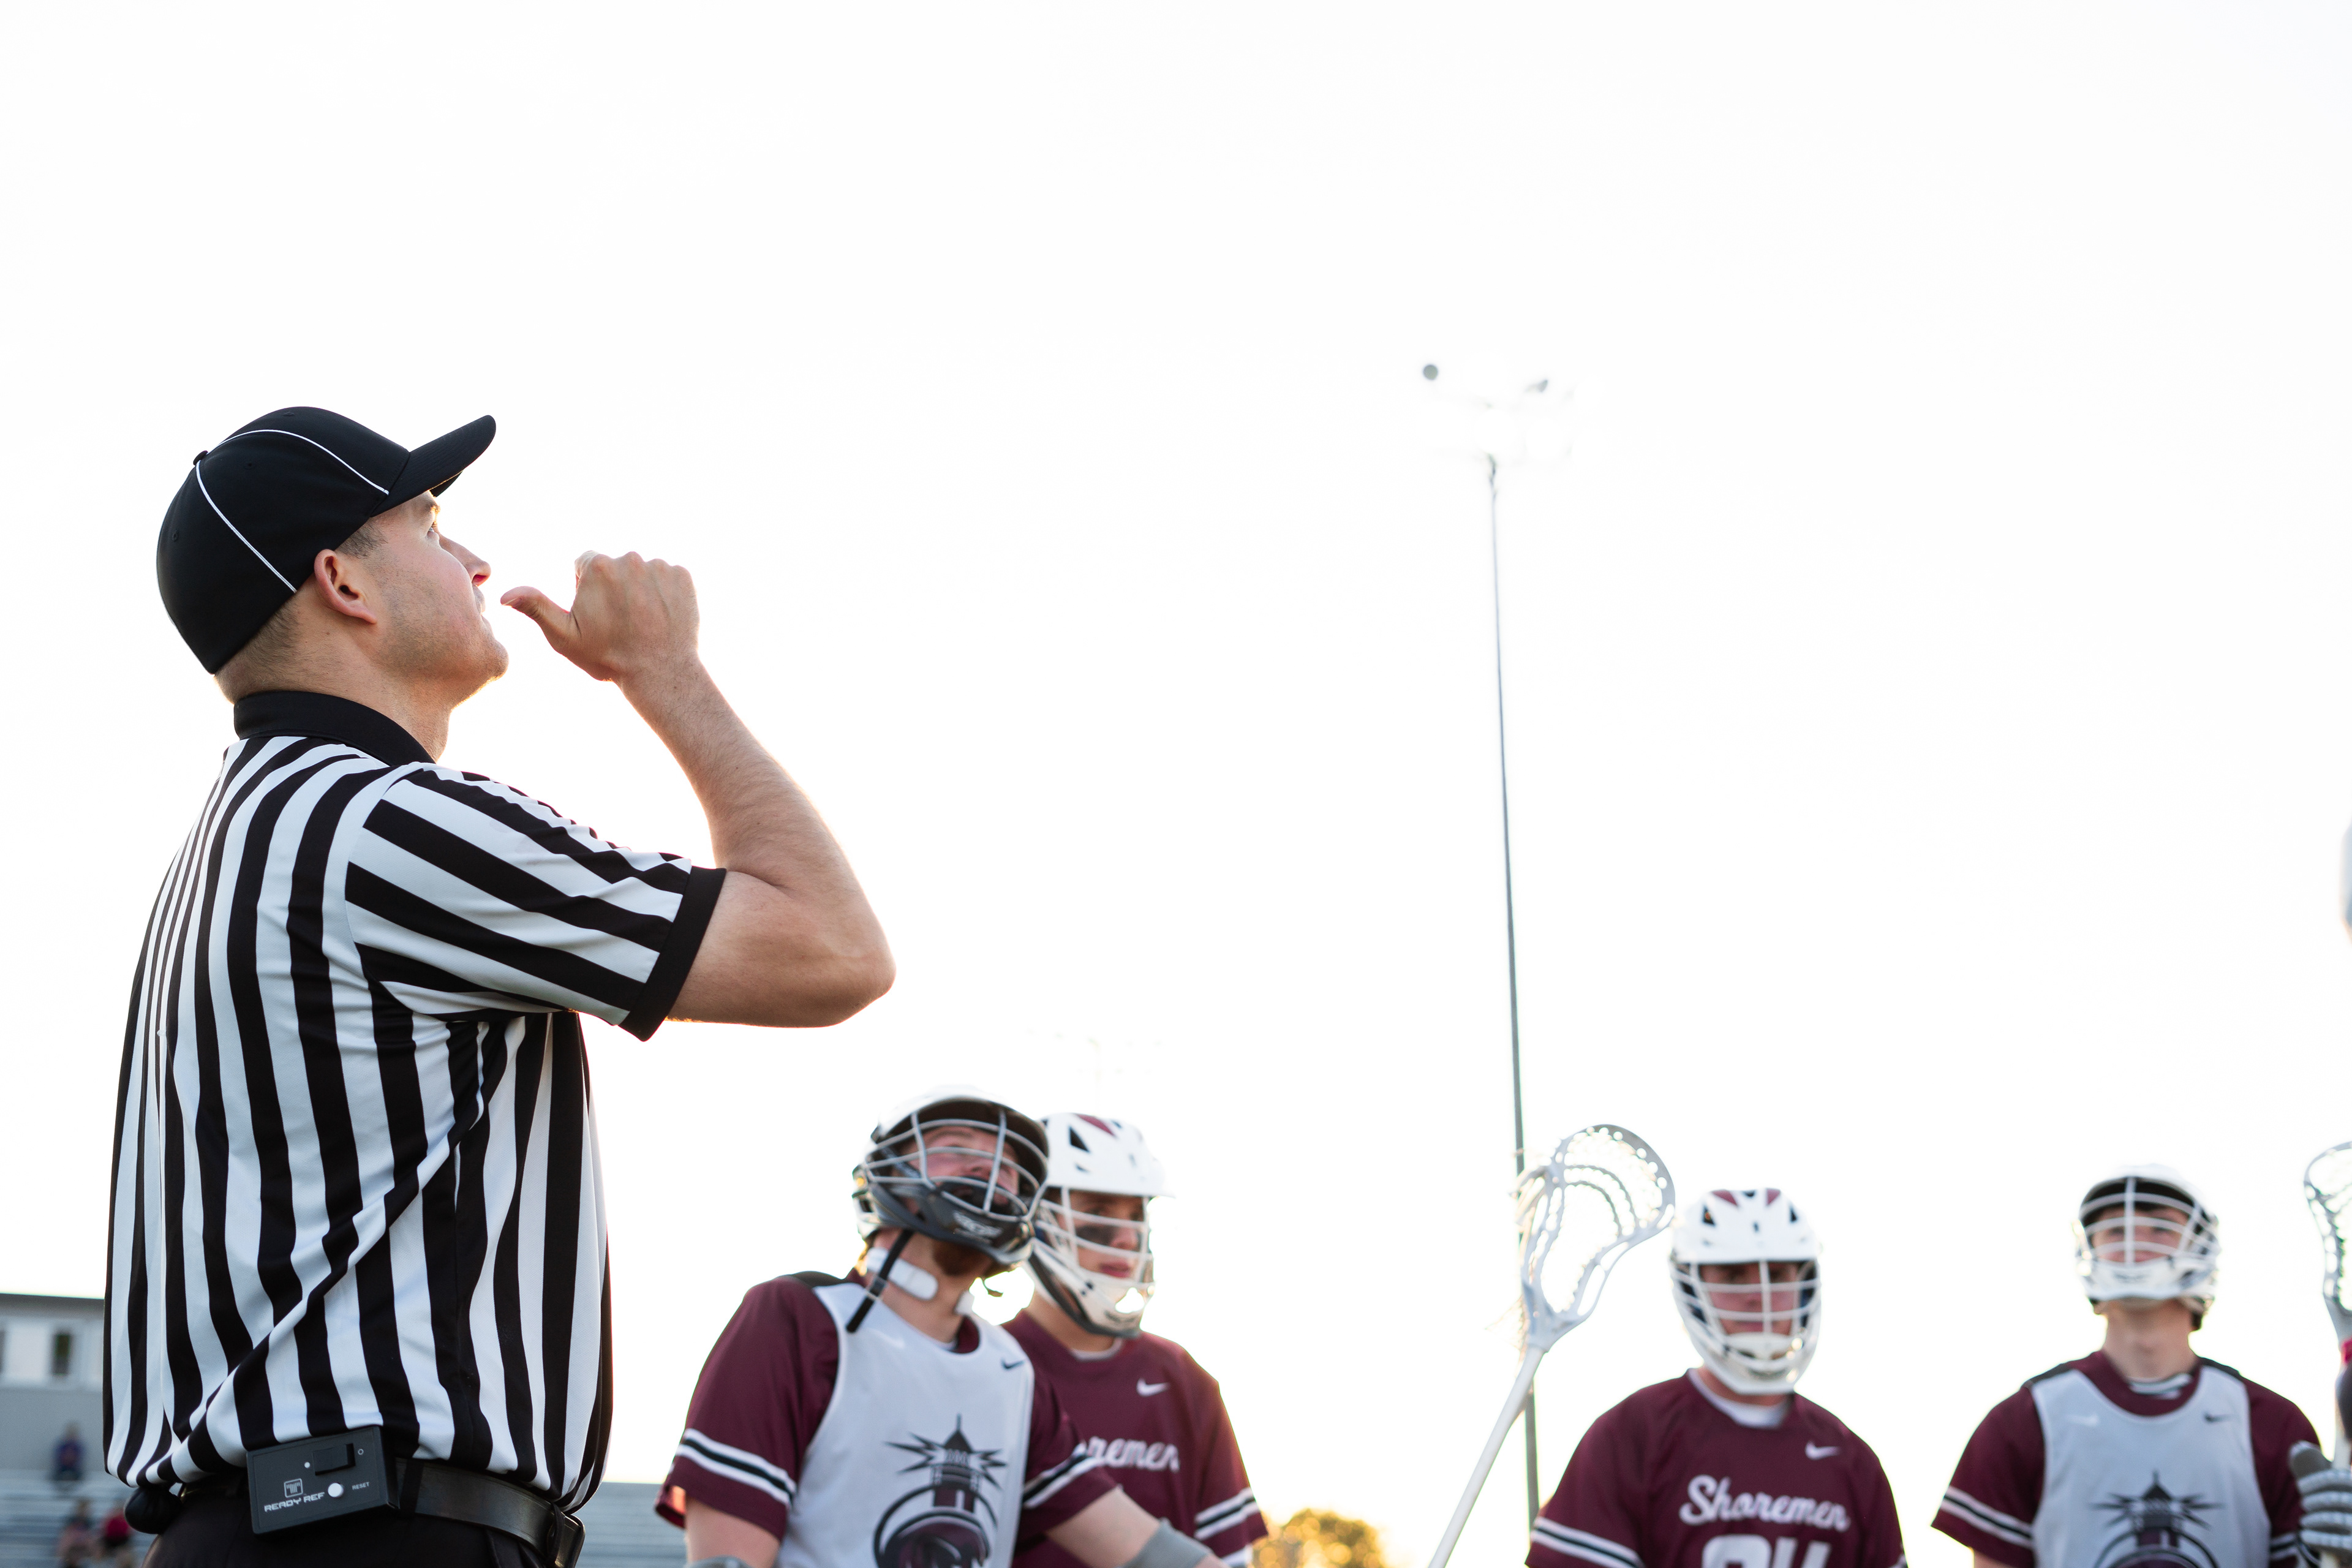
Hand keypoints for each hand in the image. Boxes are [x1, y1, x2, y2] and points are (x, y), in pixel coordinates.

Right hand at [502, 551, 700, 685]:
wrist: (661, 673)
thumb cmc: (608, 657)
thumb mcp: (564, 636)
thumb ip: (536, 607)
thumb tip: (503, 595)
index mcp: (598, 566)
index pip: (584, 564)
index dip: (585, 589)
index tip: (596, 614)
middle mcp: (630, 558)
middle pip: (614, 566)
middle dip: (613, 587)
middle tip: (619, 621)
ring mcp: (659, 566)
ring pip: (641, 571)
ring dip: (640, 589)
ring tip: (642, 621)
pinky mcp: (683, 576)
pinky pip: (667, 577)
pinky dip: (664, 593)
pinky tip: (661, 617)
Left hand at [2299, 1463, 2351, 1555]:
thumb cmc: (2342, 1506)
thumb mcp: (2336, 1488)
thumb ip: (2318, 1466)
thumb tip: (2298, 1447)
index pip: (2337, 1477)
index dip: (2316, 1480)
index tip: (2300, 1486)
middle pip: (2334, 1498)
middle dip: (2313, 1500)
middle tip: (2303, 1504)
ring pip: (2333, 1518)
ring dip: (2313, 1519)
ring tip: (2304, 1521)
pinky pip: (2336, 1542)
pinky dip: (2317, 1539)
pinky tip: (2306, 1537)